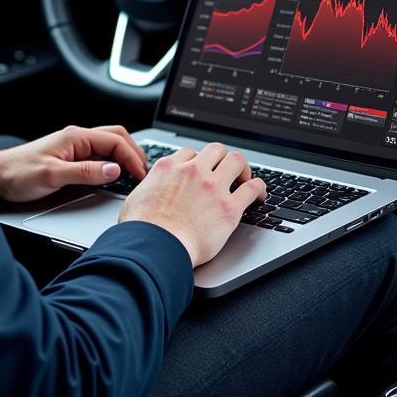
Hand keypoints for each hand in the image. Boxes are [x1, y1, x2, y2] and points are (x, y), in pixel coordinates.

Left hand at [0, 125, 148, 202]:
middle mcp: (77, 138)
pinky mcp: (71, 157)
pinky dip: (113, 161)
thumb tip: (113, 169)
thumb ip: (85, 172)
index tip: (141, 174)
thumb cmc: (20, 173)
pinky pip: (99, 154)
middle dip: (134, 152)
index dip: (132, 157)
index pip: (115, 140)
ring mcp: (75, 147)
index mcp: (76, 137)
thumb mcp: (54, 175)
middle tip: (144, 172)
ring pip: (109, 145)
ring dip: (125, 156)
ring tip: (136, 173)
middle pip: (116, 137)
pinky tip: (116, 173)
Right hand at [118, 143, 266, 266]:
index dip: (198, 161)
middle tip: (226, 170)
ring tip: (245, 178)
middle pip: (216, 149)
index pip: (190, 152)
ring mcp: (213, 187)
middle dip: (222, 158)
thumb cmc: (142, 229)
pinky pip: (252, 187)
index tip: (202, 170)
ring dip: (242, 168)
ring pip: (237, 160)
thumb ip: (148, 188)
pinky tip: (259, 195)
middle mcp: (193, 171)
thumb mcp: (137, 197)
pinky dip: (259, 188)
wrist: (156, 247)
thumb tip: (148, 191)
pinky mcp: (229, 207)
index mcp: (169, 167)